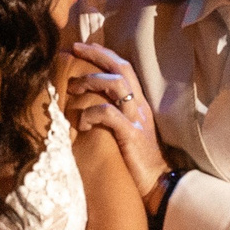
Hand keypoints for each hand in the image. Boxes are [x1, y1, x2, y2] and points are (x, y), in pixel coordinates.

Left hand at [65, 42, 169, 198]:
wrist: (157, 183)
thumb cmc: (136, 160)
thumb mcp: (124, 131)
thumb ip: (111, 115)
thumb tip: (85, 105)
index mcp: (138, 103)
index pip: (124, 68)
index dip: (104, 54)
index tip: (83, 46)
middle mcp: (139, 106)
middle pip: (121, 68)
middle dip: (97, 55)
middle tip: (73, 49)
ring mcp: (136, 118)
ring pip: (116, 85)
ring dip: (91, 81)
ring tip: (72, 88)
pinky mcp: (131, 134)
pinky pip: (109, 114)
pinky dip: (91, 113)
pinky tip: (81, 122)